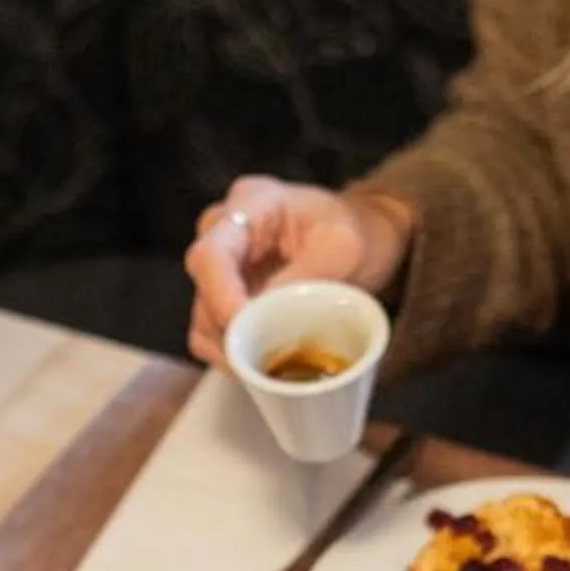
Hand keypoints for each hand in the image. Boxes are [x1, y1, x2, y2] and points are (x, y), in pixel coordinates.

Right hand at [185, 176, 413, 364]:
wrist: (367, 237)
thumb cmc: (360, 232)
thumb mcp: (345, 247)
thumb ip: (305, 276)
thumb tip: (263, 318)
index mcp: (251, 204)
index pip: (210, 255)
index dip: (220, 298)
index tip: (247, 331)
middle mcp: (224, 231)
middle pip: (202, 290)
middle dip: (231, 330)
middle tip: (266, 358)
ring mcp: (223, 265)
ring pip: (203, 318)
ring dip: (232, 349)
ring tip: (267, 367)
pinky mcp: (226, 295)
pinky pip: (212, 333)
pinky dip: (233, 355)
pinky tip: (261, 365)